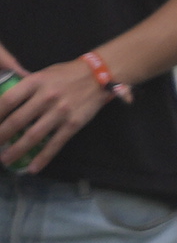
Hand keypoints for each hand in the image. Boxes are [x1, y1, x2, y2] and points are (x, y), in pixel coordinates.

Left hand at [0, 48, 124, 174]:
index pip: (8, 100)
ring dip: (16, 150)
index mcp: (36, 82)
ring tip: (6, 160)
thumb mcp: (43, 74)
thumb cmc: (67, 74)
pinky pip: (55, 143)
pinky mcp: (73, 123)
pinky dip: (43, 158)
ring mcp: (60, 112)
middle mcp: (47, 97)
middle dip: (1, 136)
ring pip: (33, 135)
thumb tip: (5, 106)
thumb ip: (26, 89)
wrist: (100, 74)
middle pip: (17, 121)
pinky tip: (33, 168)